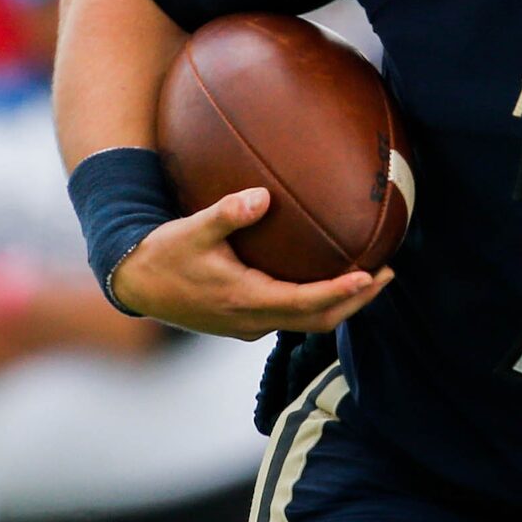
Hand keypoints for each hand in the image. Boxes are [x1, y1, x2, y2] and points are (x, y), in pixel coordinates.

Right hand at [109, 188, 391, 340]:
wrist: (135, 283)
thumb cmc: (164, 254)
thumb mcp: (193, 229)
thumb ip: (228, 212)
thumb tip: (262, 195)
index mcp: (244, 300)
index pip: (305, 302)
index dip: (341, 292)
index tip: (370, 275)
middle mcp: (251, 320)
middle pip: (318, 321)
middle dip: (356, 301)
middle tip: (387, 274)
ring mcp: (248, 326)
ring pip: (306, 323)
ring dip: (340, 305)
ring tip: (369, 279)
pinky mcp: (243, 323)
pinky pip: (290, 317)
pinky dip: (316, 303)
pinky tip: (326, 281)